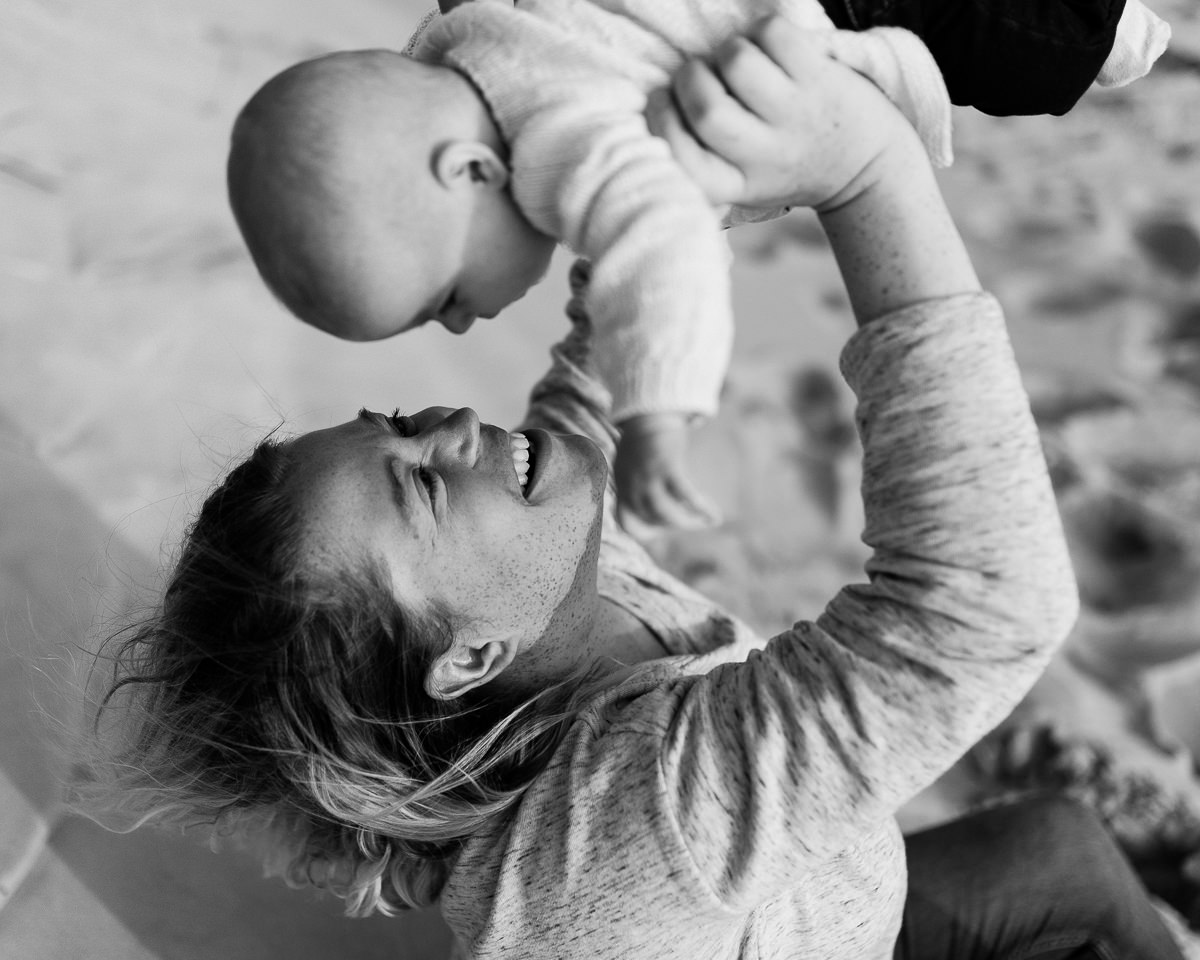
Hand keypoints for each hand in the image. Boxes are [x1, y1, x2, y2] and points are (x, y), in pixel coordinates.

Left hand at [615, 413, 720, 531]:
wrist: (649, 414)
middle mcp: (632, 485)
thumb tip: (653, 510)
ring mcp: (649, 477)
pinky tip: (714, 516)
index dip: (646, 531)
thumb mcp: (629, 468)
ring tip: (705, 521)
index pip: (627, 523)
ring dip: (688, 522)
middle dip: (675, 525)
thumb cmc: (643, 444)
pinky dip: (701, 508)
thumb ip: (635, 487)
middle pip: (653, 520)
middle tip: (695, 523)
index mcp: (622, 487)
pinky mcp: (668, 466)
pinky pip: (686, 495)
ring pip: (667, 514)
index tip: (663, 527)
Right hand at [646, 16, 913, 211]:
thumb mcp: (742, 181)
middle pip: (707, 110)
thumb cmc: (785, 165)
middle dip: (691, 78)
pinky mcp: (820, 78)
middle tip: (700, 75)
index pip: (683, 161)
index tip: (662, 102)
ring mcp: (795, 114)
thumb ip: (703, 155)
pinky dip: (761, 31)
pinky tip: (768, 49)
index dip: (661, 121)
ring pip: (738, 62)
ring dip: (727, 50)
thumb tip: (658, 98)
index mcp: (737, 184)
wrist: (862, 166)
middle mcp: (765, 155)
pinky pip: (772, 34)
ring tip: (737, 61)